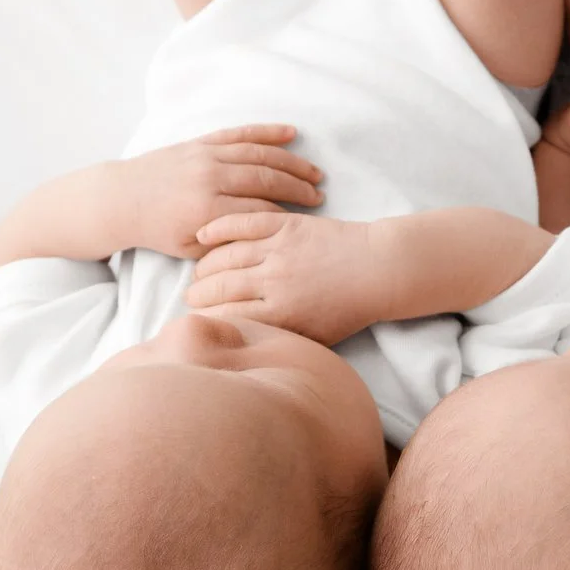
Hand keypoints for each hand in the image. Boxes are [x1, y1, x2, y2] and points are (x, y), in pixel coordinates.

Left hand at [115, 125, 323, 258]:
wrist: (123, 199)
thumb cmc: (158, 231)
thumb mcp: (192, 251)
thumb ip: (226, 246)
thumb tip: (262, 244)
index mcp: (207, 212)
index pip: (260, 211)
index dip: (287, 216)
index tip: (307, 221)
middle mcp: (209, 179)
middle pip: (266, 179)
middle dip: (297, 187)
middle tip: (319, 195)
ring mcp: (205, 156)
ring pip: (258, 154)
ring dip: (290, 162)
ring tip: (313, 171)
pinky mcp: (201, 142)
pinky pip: (239, 134)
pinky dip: (266, 132)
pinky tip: (289, 133)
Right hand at [185, 212, 391, 346]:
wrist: (378, 271)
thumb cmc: (348, 310)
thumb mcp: (316, 339)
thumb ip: (279, 341)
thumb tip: (243, 346)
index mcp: (281, 315)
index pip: (226, 318)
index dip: (204, 320)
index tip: (194, 322)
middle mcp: (275, 282)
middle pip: (219, 287)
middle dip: (198, 295)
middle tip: (191, 297)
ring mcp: (279, 250)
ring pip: (225, 256)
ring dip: (205, 266)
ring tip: (199, 275)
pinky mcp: (286, 226)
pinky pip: (243, 223)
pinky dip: (218, 229)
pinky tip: (203, 236)